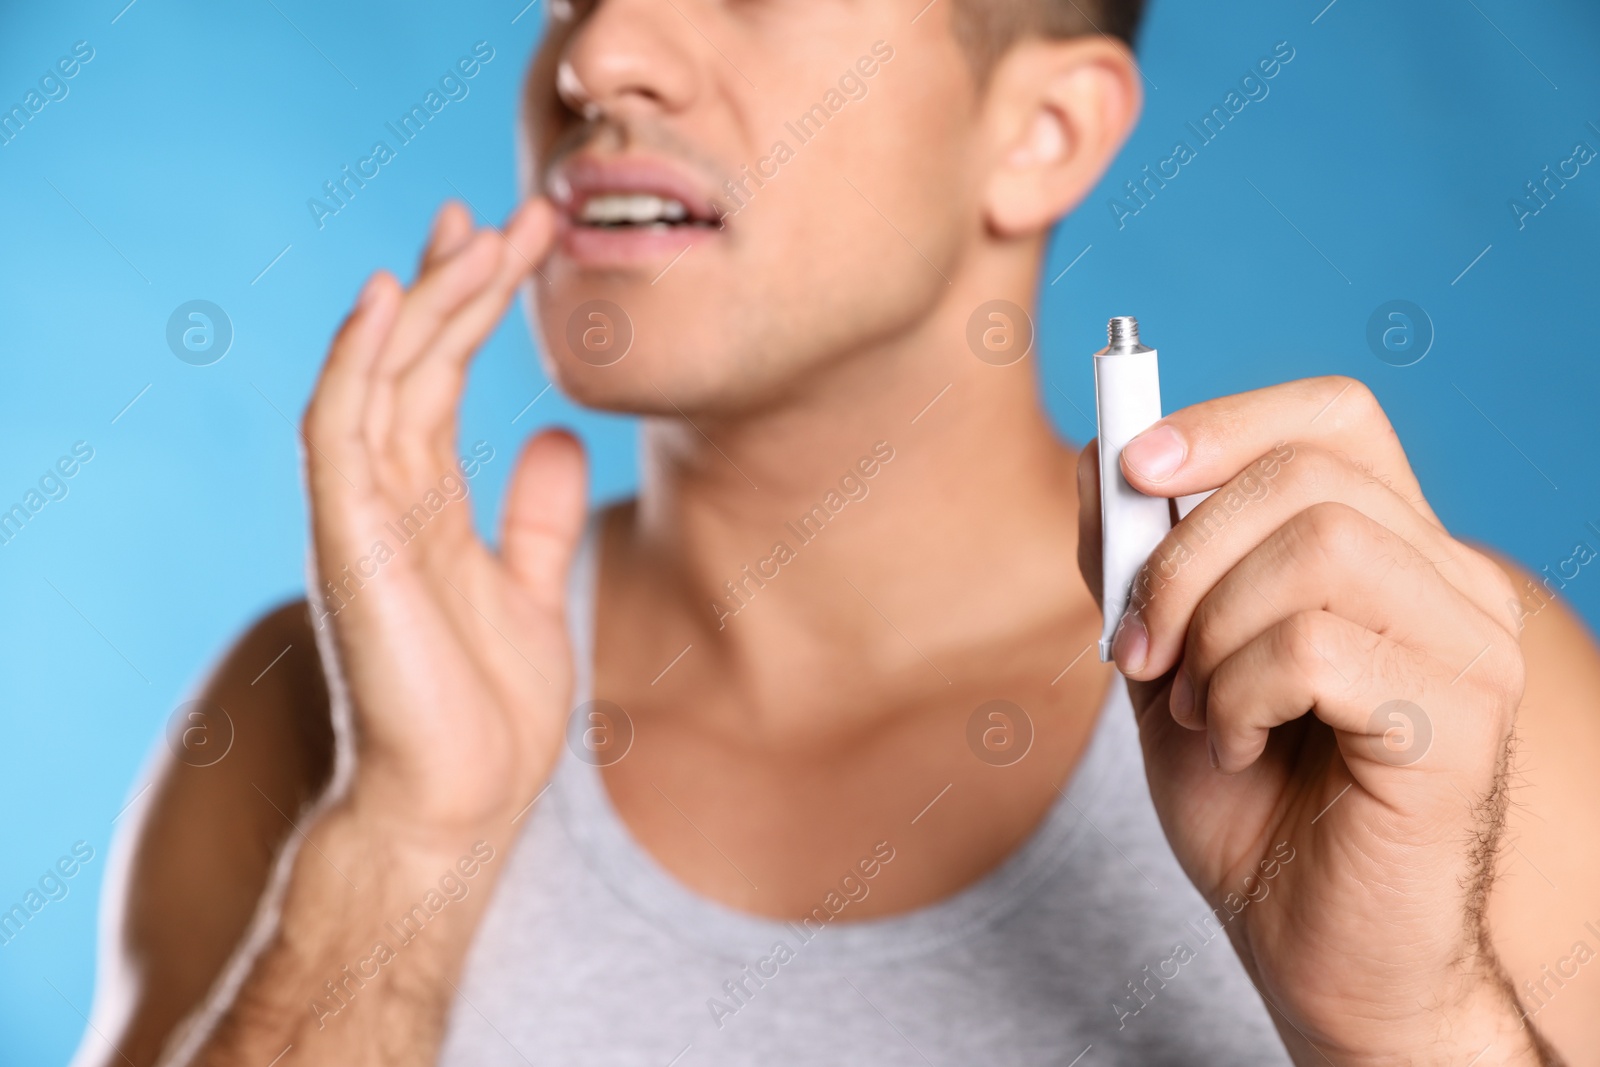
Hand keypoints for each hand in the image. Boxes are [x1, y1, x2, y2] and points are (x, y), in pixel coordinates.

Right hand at [301, 198, 582, 845]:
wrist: (457, 807)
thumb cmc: (485, 714)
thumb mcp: (530, 590)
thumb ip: (532, 515)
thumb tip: (553, 438)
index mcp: (426, 505)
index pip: (442, 376)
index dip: (474, 303)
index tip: (518, 239)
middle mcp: (385, 496)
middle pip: (414, 359)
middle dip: (460, 280)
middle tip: (516, 210)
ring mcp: (360, 514)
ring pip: (381, 376)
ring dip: (427, 300)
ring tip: (480, 231)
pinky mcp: (348, 541)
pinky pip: (340, 431)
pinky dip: (358, 361)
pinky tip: (388, 300)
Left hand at [1077, 376, 1554, 1062]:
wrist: (1310, 944)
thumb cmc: (1252, 804)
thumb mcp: (1169, 663)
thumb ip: (1141, 566)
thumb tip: (1099, 462)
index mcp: (1390, 553)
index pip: (1336, 418)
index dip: (1227, 421)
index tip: (1135, 469)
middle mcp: (1450, 584)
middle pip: (1307, 475)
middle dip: (1181, 558)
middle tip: (1141, 652)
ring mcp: (1469, 650)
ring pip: (1315, 550)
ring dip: (1212, 634)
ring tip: (1204, 710)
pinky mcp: (1460, 724)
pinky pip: (1317, 648)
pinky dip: (1241, 694)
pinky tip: (1242, 745)